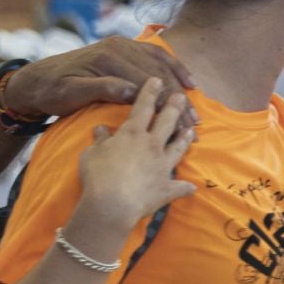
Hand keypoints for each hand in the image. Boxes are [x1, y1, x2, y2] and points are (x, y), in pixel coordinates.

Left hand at [0, 39, 197, 128]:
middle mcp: (118, 46)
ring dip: (180, 87)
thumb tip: (131, 90)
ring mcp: (121, 45)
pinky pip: (155, 56)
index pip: (147, 82)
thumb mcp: (70, 93)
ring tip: (194, 111)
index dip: (167, 105)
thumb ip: (100, 89)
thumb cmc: (52, 91)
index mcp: (107, 57)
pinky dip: (173, 67)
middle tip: (194, 125)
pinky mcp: (123, 49)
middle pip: (157, 74)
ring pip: (160, 66)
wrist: (37, 79)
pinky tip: (189, 82)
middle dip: (178, 100)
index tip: (181, 125)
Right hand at [75, 79, 197, 233]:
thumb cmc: (98, 175)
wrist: (112, 204)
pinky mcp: (166, 187)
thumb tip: (101, 128)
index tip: (157, 80)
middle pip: (167, 122)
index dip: (150, 92)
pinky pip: (179, 187)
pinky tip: (191, 186)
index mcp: (132, 134)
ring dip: (185, 138)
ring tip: (191, 129)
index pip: (143, 107)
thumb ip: (100, 140)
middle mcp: (152, 145)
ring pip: (178, 148)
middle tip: (182, 96)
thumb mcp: (91, 153)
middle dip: (175, 107)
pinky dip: (184, 187)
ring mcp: (162, 166)